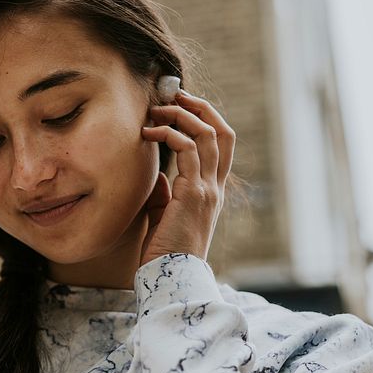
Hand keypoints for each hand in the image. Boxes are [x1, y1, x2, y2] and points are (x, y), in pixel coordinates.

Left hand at [138, 90, 233, 265]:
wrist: (170, 276)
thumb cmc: (164, 251)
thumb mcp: (166, 216)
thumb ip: (167, 193)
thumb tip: (162, 174)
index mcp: (211, 192)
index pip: (221, 145)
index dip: (206, 120)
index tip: (180, 107)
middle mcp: (215, 187)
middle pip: (223, 132)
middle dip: (200, 107)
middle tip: (174, 95)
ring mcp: (208, 189)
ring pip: (208, 134)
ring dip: (182, 115)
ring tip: (156, 109)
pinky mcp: (194, 194)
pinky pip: (189, 150)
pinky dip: (170, 134)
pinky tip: (150, 133)